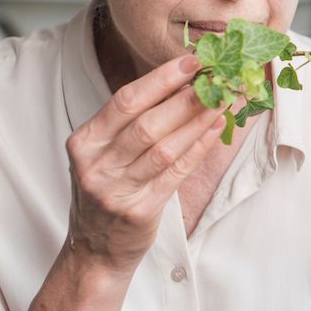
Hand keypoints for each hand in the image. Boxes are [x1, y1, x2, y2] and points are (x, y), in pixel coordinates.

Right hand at [62, 54, 223, 274]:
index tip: (192, 61)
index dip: (161, 79)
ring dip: (200, 120)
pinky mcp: (140, 210)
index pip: (125, 101)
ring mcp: (116, 190)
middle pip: (147, 124)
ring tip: (225, 99)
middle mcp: (96, 165)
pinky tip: (217, 127)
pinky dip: (200, 146)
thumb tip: (182, 80)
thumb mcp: (105, 152)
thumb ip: (132, 121)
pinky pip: (177, 171)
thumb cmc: (108, 188)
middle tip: (218, 77)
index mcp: (85, 142)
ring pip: (165, 147)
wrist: (95, 250)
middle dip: (187, 97)